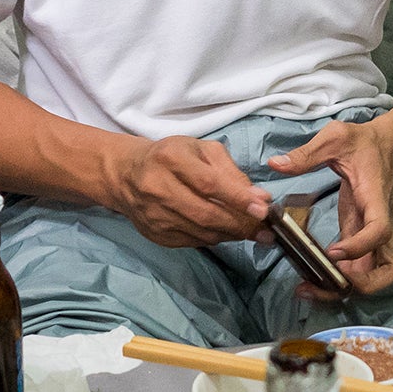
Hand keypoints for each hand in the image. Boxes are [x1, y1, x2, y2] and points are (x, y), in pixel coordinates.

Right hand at [107, 137, 271, 247]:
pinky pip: (193, 242)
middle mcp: (158, 188)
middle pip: (206, 213)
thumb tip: (258, 198)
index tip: (263, 209)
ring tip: (252, 231)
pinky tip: (226, 231)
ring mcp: (154, 215)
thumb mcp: (201, 150)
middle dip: (241, 223)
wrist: (127, 174)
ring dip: (232, 234)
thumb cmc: (172, 156)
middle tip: (265, 229)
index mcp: (171, 158)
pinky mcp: (155, 234)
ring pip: (202, 232)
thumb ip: (231, 171)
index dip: (238, 198)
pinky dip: (215, 238)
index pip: (208, 183)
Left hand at [267, 119, 392, 297]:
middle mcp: (382, 222)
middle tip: (329, 281)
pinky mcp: (365, 236)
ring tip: (314, 288)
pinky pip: (363, 268)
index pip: (380, 230)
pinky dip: (344, 281)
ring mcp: (376, 234)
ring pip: (381, 276)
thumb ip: (307, 153)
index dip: (360, 246)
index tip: (332, 252)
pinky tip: (314, 279)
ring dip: (353, 289)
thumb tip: (275, 164)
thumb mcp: (336, 138)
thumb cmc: (364, 142)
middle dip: (365, 284)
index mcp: (376, 198)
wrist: (390, 145)